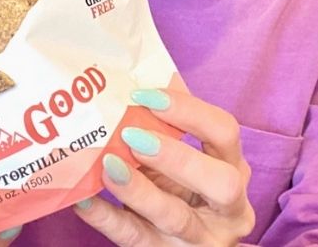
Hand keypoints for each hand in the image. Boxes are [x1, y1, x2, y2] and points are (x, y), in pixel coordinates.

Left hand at [74, 89, 254, 245]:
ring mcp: (200, 238)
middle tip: (132, 135)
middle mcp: (228, 207)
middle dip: (177, 156)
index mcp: (234, 169)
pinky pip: (135, 238)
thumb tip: (128, 86)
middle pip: (221, 182)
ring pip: (176, 216)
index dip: (190, 111)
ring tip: (107, 165)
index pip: (226, 133)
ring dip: (139, 189)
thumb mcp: (183, 162)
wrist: (180, 244)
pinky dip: (106, 218)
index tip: (146, 95)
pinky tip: (84, 199)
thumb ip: (165, 131)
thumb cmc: (181, 193)